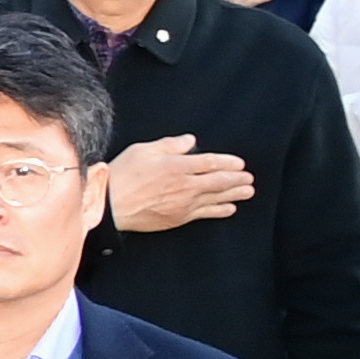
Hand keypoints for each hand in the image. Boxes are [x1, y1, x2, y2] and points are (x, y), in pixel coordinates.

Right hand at [106, 132, 251, 230]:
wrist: (110, 205)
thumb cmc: (122, 175)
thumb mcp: (142, 150)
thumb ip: (169, 145)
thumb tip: (189, 141)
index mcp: (177, 166)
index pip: (211, 163)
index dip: (228, 162)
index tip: (239, 163)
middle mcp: (185, 186)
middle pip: (219, 181)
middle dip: (237, 179)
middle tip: (249, 178)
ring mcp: (184, 204)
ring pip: (217, 198)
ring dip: (235, 194)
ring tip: (247, 191)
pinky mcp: (179, 217)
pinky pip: (206, 213)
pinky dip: (220, 210)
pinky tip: (229, 208)